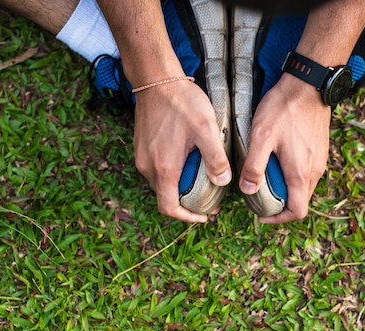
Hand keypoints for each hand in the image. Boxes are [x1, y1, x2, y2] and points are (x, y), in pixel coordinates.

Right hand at [133, 80, 230, 221]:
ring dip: (178, 187)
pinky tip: (186, 162)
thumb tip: (223, 181)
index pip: (169, 207)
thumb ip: (215, 158)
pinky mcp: (141, 146)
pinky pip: (155, 169)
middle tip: (209, 198)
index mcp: (164, 168)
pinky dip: (171, 174)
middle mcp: (148, 166)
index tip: (203, 215)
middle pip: (165, 196)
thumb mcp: (206, 129)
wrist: (156, 79)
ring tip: (199, 180)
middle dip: (186, 203)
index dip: (187, 217)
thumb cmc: (182, 102)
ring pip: (160, 183)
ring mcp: (141, 156)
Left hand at [239, 74, 330, 222]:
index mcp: (301, 173)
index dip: (279, 219)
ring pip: (305, 187)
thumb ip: (254, 166)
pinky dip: (293, 176)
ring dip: (287, 190)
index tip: (262, 214)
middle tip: (259, 197)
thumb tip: (247, 190)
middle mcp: (315, 171)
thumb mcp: (261, 137)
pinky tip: (278, 162)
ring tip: (266, 179)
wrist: (308, 84)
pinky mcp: (320, 150)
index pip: (297, 211)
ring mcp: (320, 160)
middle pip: (301, 201)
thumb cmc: (284, 109)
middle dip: (281, 205)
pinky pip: (308, 172)